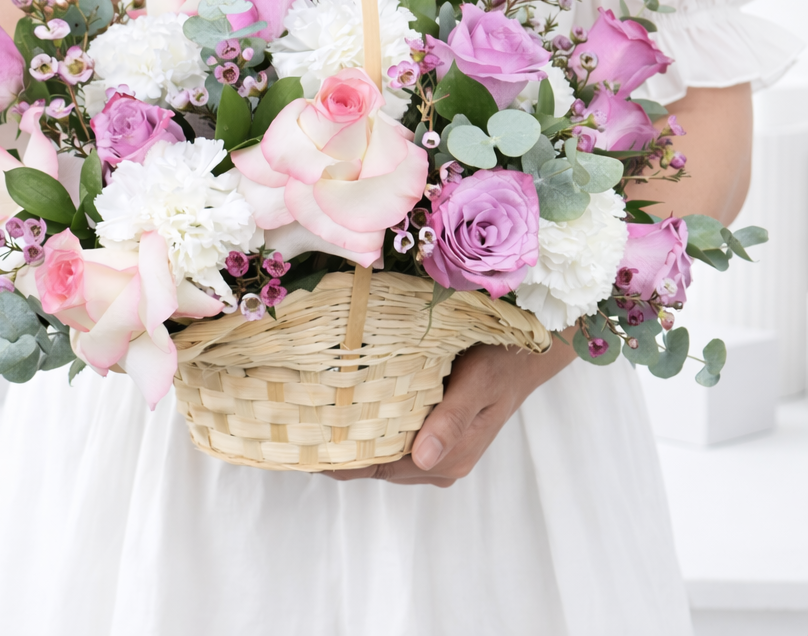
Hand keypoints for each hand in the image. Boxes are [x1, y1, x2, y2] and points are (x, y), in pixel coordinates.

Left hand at [325, 335, 575, 486]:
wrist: (527, 354)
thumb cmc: (502, 364)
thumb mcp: (478, 385)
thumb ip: (452, 420)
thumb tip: (424, 459)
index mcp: (448, 458)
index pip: (381, 468)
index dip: (343, 461)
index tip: (305, 448)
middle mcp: (440, 462)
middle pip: (378, 464)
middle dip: (341, 450)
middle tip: (297, 428)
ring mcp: (439, 449)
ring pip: (384, 451)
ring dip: (354, 438)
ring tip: (313, 418)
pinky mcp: (437, 432)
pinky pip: (396, 436)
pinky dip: (372, 426)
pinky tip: (349, 408)